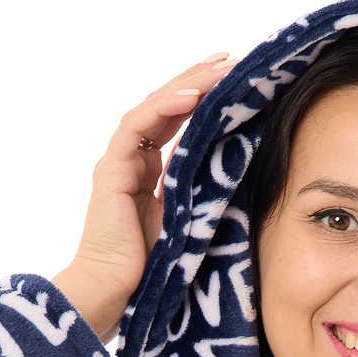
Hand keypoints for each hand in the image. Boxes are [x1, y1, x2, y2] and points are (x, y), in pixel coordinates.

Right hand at [53, 52, 237, 342]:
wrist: (114, 296)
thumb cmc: (153, 274)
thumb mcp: (191, 227)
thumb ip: (206, 200)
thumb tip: (246, 183)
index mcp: (150, 174)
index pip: (176, 124)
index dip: (203, 101)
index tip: (233, 81)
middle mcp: (132, 162)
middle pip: (165, 108)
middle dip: (197, 81)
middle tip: (230, 60)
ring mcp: (119, 164)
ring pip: (152, 109)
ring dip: (185, 86)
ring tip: (217, 68)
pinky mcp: (111, 172)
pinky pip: (136, 128)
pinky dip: (162, 108)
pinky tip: (189, 95)